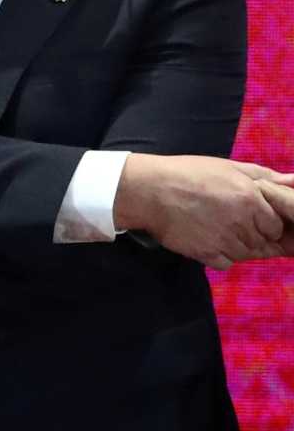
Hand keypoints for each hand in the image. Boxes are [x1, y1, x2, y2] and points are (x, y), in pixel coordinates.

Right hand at [115, 155, 288, 269]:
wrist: (150, 191)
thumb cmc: (190, 174)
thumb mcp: (231, 167)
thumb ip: (265, 177)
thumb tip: (292, 181)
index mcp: (251, 200)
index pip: (275, 226)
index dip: (267, 222)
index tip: (254, 217)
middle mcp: (241, 223)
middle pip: (261, 241)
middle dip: (254, 234)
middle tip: (234, 223)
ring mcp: (222, 240)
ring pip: (245, 254)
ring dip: (239, 246)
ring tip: (222, 231)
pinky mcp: (204, 253)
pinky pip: (226, 263)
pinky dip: (223, 256)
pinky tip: (212, 242)